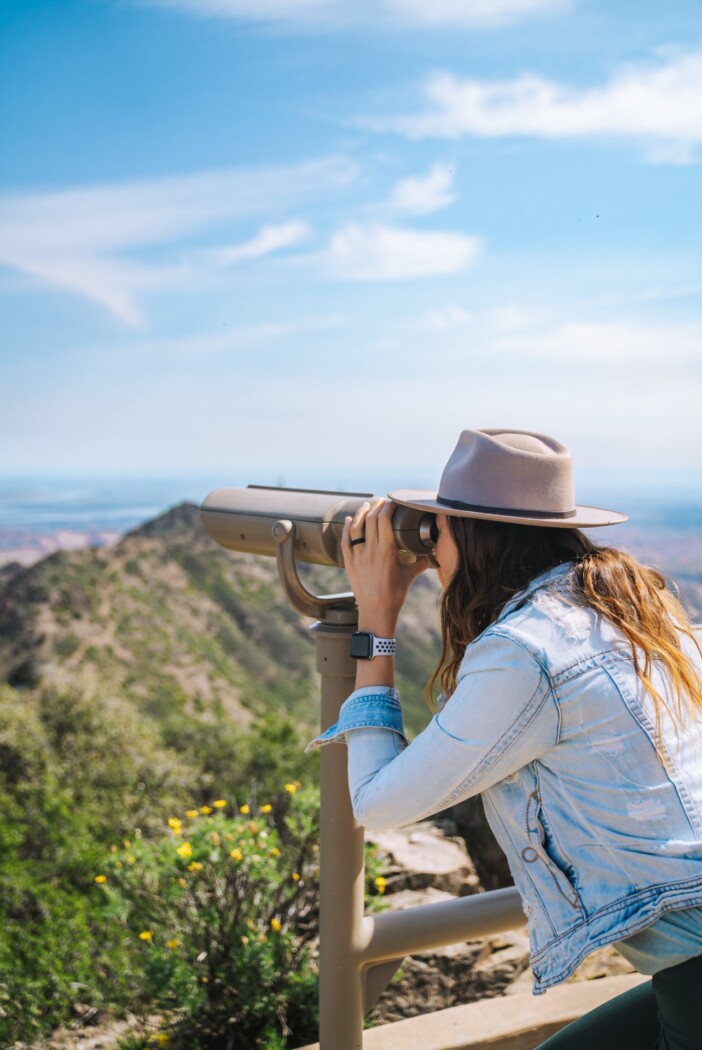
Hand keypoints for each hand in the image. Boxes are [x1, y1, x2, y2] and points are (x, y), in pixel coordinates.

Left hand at [341, 498, 428, 635]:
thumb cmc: (395, 594)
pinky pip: (345, 542)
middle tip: (381, 501)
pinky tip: (349, 520)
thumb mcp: (410, 576)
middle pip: (371, 520)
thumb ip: (422, 562)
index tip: (392, 501)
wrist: (376, 611)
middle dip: (376, 506)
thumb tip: (432, 554)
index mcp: (387, 551)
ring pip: (356, 528)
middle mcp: (371, 551)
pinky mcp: (349, 563)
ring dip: (361, 513)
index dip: (388, 507)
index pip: (385, 520)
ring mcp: (358, 556)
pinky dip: (347, 529)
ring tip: (366, 505)